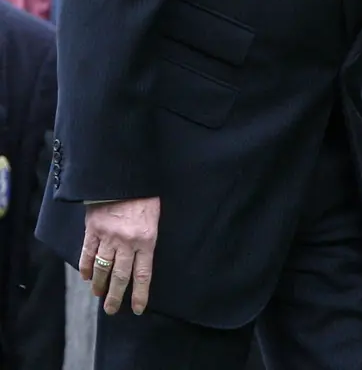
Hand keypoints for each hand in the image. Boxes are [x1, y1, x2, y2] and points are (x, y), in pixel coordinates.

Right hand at [80, 196, 160, 315]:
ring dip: (99, 284)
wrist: (124, 174)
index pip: (143, 273)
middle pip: (120, 276)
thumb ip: (146, 238)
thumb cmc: (144, 194)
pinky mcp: (93, 229)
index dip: (139, 293)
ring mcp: (108, 236)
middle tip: (110, 309)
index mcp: (146, 239)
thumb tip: (140, 259)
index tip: (136, 308)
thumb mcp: (154, 217)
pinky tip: (86, 276)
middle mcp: (127, 242)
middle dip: (115, 296)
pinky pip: (87, 253)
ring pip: (102, 268)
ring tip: (98, 294)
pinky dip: (86, 267)